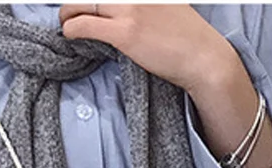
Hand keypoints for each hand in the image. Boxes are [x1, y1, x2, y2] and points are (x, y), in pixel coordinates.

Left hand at [58, 3, 234, 93]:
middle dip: (75, 2)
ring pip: (81, 3)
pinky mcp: (125, 31)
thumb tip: (127, 9)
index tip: (85, 5)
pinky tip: (70, 35)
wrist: (203, 57)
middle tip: (70, 13)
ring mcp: (129, 8)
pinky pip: (84, 25)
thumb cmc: (187, 37)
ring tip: (68, 25)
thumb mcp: (166, 5)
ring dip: (68, 14)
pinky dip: (71, 29)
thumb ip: (146, 2)